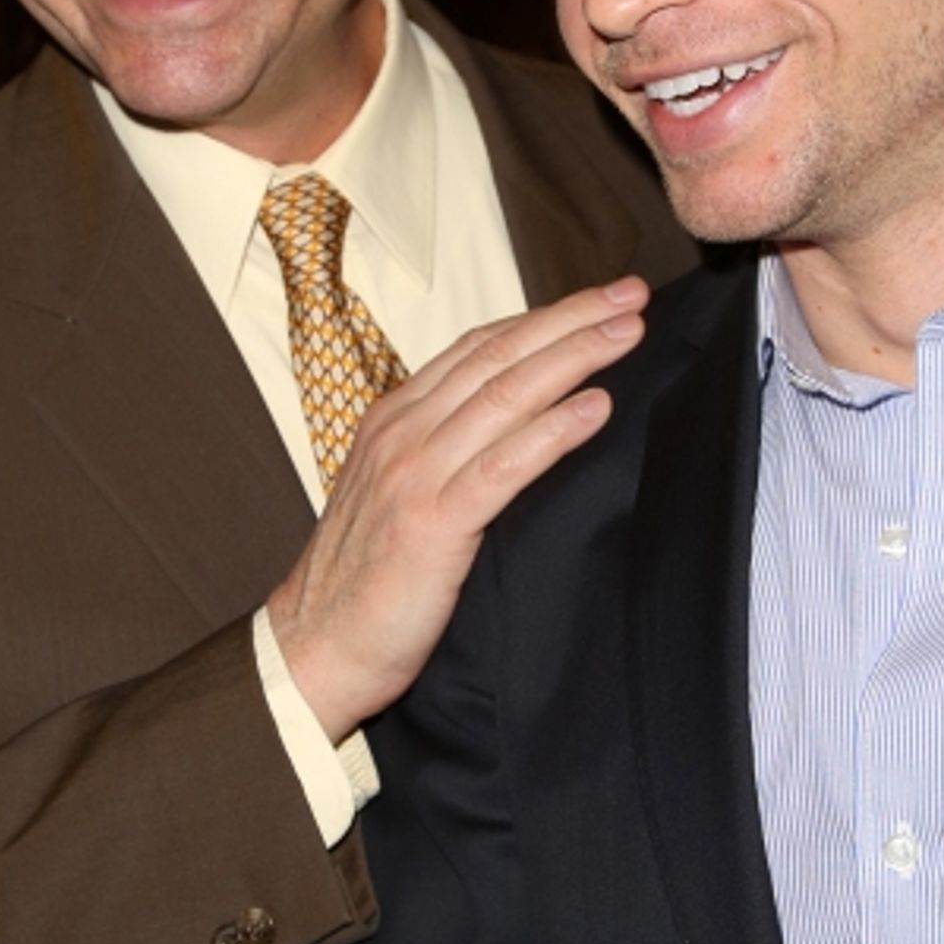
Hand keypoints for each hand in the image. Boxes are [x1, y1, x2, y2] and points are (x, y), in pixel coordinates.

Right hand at [268, 277, 648, 742]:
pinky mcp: (432, 524)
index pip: (478, 346)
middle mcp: (403, 432)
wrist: (312, 648)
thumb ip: (446, 450)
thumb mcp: (399, 491)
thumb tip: (519, 423)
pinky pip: (503, 466)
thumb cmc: (366, 579)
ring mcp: (415, 474)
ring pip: (506, 395)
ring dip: (575, 356)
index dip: (542, 317)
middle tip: (631, 295)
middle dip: (572, 319)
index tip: (599, 300)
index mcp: (395, 418)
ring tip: (627, 334)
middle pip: (499, 355)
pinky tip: (595, 409)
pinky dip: (553, 431)